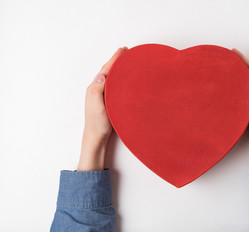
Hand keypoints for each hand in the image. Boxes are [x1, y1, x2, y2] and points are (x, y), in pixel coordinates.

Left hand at [77, 47, 127, 170]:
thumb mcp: (96, 106)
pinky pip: (113, 84)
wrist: (96, 136)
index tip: (123, 50)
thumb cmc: (97, 123)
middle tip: (126, 51)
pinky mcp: (107, 100)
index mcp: (94, 88)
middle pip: (108, 70)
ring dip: (118, 68)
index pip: (106, 69)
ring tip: (126, 61)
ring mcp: (102, 95)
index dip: (115, 59)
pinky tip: (123, 79)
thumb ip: (97, 90)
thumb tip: (101, 76)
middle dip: (117, 60)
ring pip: (111, 77)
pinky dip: (119, 78)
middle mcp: (97, 89)